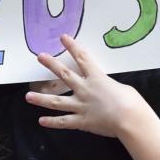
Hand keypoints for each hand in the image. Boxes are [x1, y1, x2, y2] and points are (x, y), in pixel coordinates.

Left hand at [26, 35, 143, 138]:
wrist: (129, 118)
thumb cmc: (131, 102)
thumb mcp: (121, 87)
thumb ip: (109, 86)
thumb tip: (106, 88)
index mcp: (97, 78)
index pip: (83, 58)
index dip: (72, 46)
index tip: (63, 37)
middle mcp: (85, 89)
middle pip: (64, 75)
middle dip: (51, 64)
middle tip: (39, 57)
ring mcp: (81, 106)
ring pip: (57, 101)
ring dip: (41, 98)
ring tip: (28, 96)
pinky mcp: (81, 121)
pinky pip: (64, 122)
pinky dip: (52, 122)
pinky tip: (41, 121)